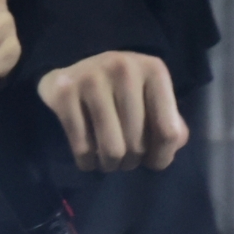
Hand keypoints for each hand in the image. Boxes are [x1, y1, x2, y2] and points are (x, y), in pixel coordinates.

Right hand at [38, 49, 187, 171]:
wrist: (72, 71)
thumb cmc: (121, 92)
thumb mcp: (151, 99)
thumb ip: (170, 124)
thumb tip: (170, 147)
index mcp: (153, 70)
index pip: (168, 132)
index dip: (161, 157)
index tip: (151, 161)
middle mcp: (123, 68)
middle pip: (137, 144)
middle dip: (131, 162)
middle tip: (124, 158)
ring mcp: (91, 78)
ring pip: (112, 149)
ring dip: (110, 164)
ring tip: (107, 160)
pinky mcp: (63, 92)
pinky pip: (82, 147)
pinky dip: (86, 162)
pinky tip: (87, 157)